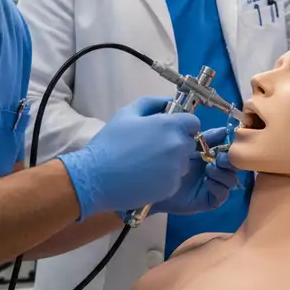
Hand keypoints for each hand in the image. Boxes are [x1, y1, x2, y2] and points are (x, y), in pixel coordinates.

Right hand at [57, 96, 199, 219]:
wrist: (95, 177)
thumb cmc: (110, 143)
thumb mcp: (126, 113)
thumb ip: (152, 103)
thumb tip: (169, 102)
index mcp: (170, 125)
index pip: (193, 123)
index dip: (183, 127)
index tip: (168, 132)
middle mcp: (178, 146)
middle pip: (189, 144)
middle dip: (177, 145)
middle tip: (154, 149)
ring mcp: (176, 168)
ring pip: (183, 163)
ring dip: (172, 163)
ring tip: (147, 164)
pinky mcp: (172, 187)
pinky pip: (175, 180)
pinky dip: (165, 180)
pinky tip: (146, 178)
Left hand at [151, 127, 239, 215]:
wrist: (153, 184)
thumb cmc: (169, 163)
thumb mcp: (189, 146)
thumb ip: (208, 138)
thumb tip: (225, 130)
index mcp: (213, 156)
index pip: (231, 151)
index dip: (234, 147)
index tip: (231, 143)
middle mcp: (216, 171)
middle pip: (235, 166)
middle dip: (230, 160)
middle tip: (219, 157)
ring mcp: (214, 186)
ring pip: (232, 180)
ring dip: (223, 173)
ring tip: (209, 169)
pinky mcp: (210, 201)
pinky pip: (223, 195)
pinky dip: (218, 186)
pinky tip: (207, 181)